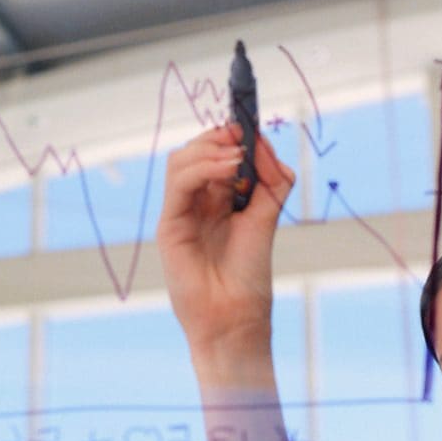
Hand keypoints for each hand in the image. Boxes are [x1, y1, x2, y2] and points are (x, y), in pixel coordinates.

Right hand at [157, 124, 295, 360]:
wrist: (235, 316)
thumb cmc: (249, 276)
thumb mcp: (268, 219)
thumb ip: (272, 183)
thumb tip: (265, 145)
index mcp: (218, 200)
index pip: (215, 153)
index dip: (230, 135)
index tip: (250, 124)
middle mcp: (196, 203)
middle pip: (195, 151)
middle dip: (219, 136)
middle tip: (242, 135)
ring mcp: (180, 212)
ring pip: (181, 160)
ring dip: (211, 150)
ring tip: (238, 158)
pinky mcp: (169, 225)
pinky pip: (179, 183)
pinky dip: (203, 168)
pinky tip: (229, 170)